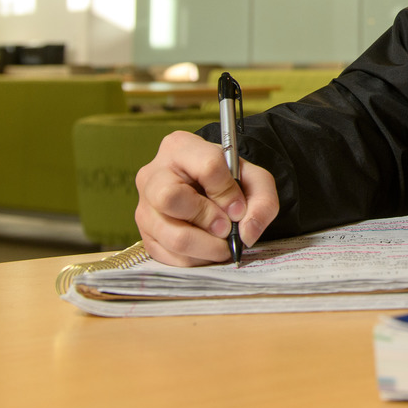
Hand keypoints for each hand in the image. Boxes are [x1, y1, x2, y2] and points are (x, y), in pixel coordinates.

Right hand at [134, 130, 279, 265]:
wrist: (208, 191)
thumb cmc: (228, 181)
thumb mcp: (254, 180)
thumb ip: (262, 201)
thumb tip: (246, 233)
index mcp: (180, 148)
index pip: (207, 167)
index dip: (228, 192)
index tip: (239, 208)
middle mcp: (153, 175)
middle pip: (170, 199)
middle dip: (208, 220)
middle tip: (227, 228)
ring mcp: (144, 207)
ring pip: (172, 236)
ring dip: (207, 247)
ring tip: (222, 243)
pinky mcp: (145, 235)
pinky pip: (169, 256)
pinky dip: (196, 259)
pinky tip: (207, 249)